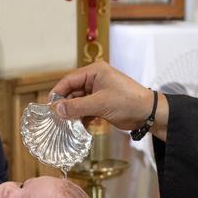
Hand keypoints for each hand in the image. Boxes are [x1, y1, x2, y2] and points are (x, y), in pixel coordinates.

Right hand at [51, 62, 167, 138]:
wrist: (148, 114)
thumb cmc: (127, 102)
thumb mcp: (100, 104)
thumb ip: (77, 106)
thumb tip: (56, 109)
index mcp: (95, 72)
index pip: (69, 80)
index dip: (58, 92)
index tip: (49, 106)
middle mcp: (95, 79)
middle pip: (72, 92)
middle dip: (66, 105)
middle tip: (57, 119)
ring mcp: (98, 92)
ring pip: (78, 102)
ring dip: (74, 113)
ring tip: (68, 124)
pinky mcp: (102, 104)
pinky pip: (86, 109)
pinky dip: (82, 117)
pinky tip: (81, 126)